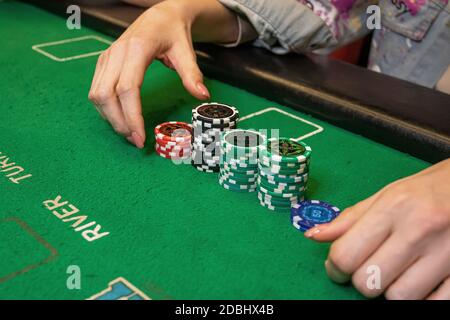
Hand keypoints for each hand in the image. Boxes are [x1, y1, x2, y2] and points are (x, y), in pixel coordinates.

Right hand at [89, 0, 238, 147]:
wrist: (159, 16)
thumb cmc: (173, 32)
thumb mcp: (186, 51)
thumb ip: (193, 74)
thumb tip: (202, 96)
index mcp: (136, 48)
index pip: (127, 89)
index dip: (131, 116)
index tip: (141, 137)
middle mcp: (116, 53)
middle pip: (106, 96)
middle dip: (119, 122)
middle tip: (136, 140)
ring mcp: (106, 58)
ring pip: (96, 95)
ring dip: (110, 118)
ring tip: (130, 133)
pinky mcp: (103, 63)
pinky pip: (96, 91)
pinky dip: (106, 109)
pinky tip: (121, 119)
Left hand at [306, 158, 449, 299]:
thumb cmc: (428, 190)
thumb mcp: (387, 194)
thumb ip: (351, 219)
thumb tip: (314, 235)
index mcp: (393, 207)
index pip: (346, 254)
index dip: (334, 268)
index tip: (337, 268)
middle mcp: (418, 230)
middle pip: (368, 281)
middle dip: (362, 280)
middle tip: (369, 268)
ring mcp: (446, 253)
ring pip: (398, 298)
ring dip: (391, 291)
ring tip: (397, 273)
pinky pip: (435, 304)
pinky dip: (422, 299)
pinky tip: (420, 283)